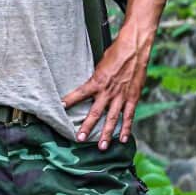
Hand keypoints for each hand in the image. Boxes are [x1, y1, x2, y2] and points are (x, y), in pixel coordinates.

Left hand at [62, 33, 151, 148]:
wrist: (135, 47)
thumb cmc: (117, 51)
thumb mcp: (100, 63)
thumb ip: (96, 77)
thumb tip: (89, 85)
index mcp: (97, 81)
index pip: (79, 94)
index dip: (69, 101)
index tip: (59, 109)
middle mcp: (108, 91)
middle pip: (95, 113)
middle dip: (86, 127)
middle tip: (79, 139)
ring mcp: (121, 96)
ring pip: (112, 118)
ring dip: (106, 133)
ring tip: (101, 146)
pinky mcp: (132, 97)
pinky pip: (129, 115)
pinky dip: (126, 128)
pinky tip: (123, 138)